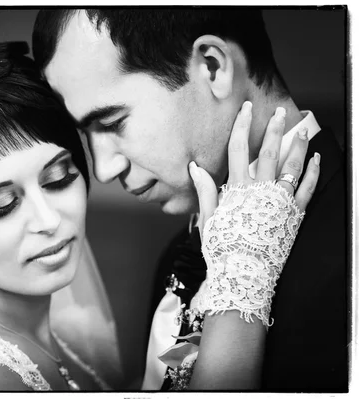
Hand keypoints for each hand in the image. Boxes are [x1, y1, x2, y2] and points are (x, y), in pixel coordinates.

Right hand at [189, 101, 319, 238]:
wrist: (244, 272)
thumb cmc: (223, 247)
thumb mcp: (208, 218)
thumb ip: (205, 190)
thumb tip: (195, 168)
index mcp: (237, 188)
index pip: (238, 149)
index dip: (241, 127)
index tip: (245, 110)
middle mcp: (261, 190)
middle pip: (268, 152)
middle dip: (273, 129)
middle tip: (278, 112)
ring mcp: (280, 201)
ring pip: (292, 166)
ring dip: (298, 146)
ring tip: (302, 131)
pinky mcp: (294, 213)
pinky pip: (308, 188)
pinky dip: (313, 172)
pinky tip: (316, 160)